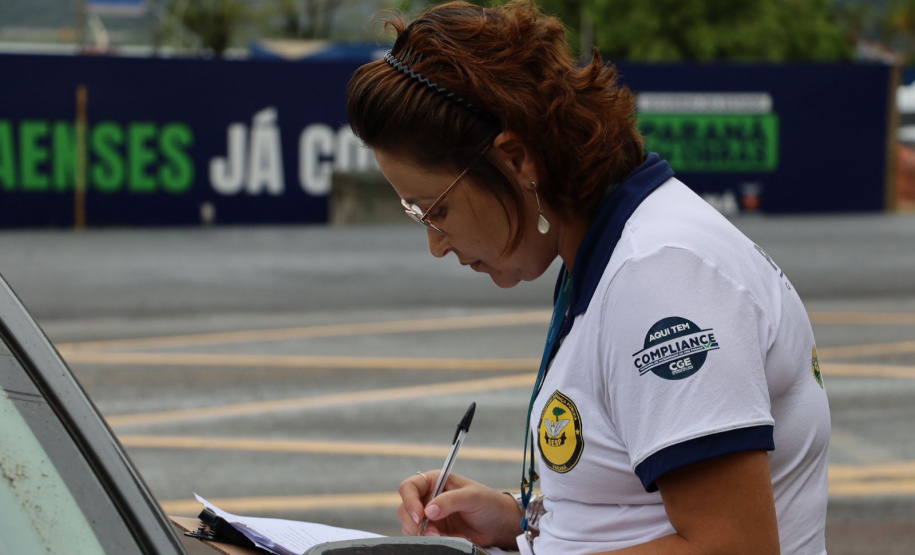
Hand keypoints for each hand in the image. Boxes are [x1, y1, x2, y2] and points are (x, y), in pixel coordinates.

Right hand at [396, 470, 521, 548]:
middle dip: (414, 522)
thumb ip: (450, 501)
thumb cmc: (489, 503)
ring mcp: (430, 515)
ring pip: (409, 525)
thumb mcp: (472, 497)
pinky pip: (421, 537)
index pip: (409, 487)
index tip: (420, 515)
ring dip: (422, 533)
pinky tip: (445, 538)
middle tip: (432, 531)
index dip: (409, 501)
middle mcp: (428, 497)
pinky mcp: (434, 531)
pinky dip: (429, 540)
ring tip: (442, 535)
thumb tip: (428, 511)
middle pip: (404, 508)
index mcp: (434, 481)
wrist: (499, 525)